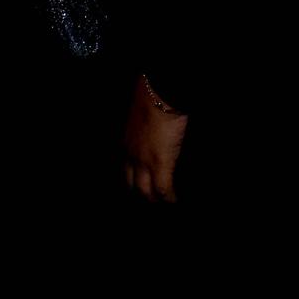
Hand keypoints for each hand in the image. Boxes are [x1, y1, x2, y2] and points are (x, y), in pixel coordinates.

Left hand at [124, 74, 187, 202]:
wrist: (158, 95)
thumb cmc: (152, 98)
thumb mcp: (142, 116)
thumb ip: (144, 129)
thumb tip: (153, 134)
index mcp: (126, 142)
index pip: (124, 167)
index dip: (130, 178)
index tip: (136, 184)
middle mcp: (131, 155)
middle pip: (131, 183)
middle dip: (139, 193)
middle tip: (148, 200)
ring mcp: (144, 162)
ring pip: (145, 190)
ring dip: (153, 198)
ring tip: (162, 203)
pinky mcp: (160, 164)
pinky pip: (163, 188)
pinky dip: (169, 197)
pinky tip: (174, 200)